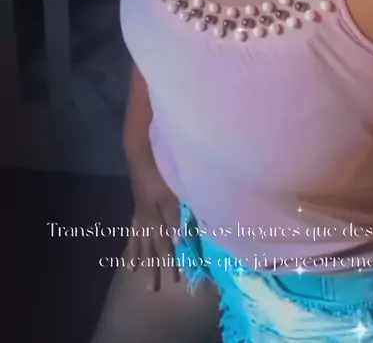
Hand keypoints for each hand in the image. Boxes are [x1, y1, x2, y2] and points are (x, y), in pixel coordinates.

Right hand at [124, 160, 180, 291]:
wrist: (141, 147)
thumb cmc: (161, 166)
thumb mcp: (172, 190)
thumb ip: (175, 215)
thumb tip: (178, 241)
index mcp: (155, 213)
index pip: (164, 243)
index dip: (170, 261)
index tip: (175, 280)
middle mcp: (145, 215)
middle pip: (149, 245)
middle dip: (151, 266)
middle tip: (151, 289)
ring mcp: (140, 208)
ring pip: (138, 237)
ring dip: (138, 254)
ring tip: (132, 271)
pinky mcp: (138, 201)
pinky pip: (132, 225)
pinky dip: (131, 238)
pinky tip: (131, 243)